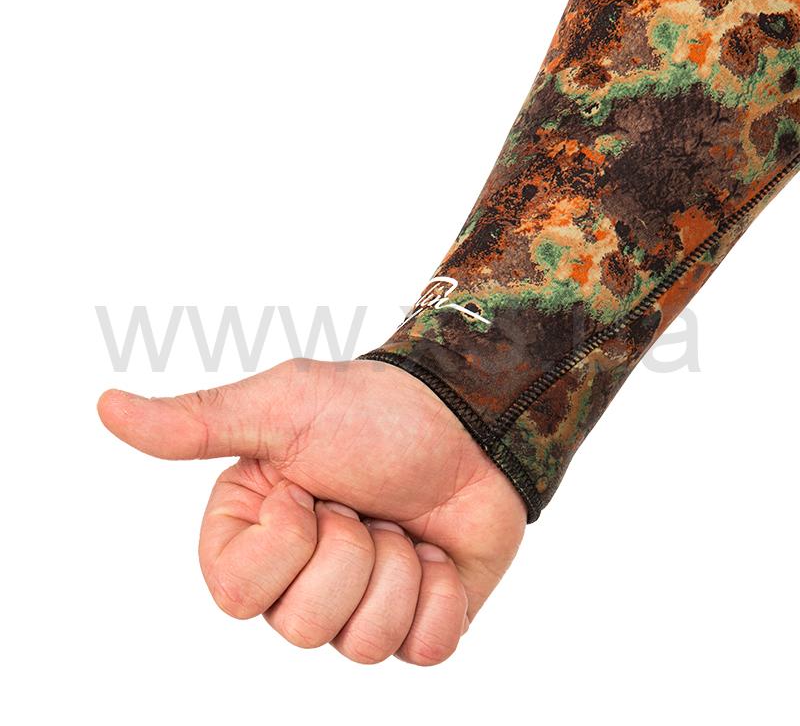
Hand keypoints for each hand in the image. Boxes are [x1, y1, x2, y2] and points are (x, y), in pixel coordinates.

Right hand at [97, 358, 526, 664]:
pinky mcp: (418, 622)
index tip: (311, 486)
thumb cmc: (373, 412)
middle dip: (350, 550)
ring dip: (398, 567)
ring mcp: (360, 605)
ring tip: (400, 522)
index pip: (239, 593)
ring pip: (364, 645)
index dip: (287, 539)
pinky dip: (440, 593)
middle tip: (365, 503)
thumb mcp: (281, 409)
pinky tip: (437, 551)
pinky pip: (424, 649)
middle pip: (303, 627)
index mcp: (255, 535)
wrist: (469, 420)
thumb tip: (104, 406)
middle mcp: (299, 579)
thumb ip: (197, 424)